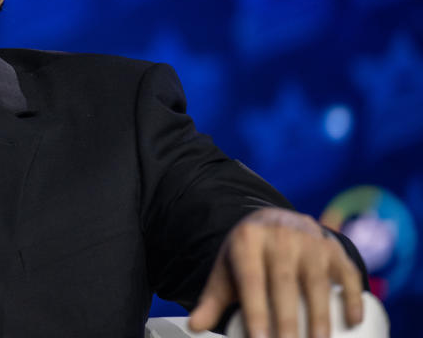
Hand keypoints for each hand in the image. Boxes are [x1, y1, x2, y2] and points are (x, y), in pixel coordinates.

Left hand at [187, 208, 363, 337]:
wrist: (274, 221)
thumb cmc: (248, 254)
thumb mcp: (227, 270)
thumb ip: (212, 300)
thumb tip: (194, 326)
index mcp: (247, 241)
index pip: (251, 281)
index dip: (256, 312)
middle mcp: (279, 237)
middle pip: (284, 285)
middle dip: (287, 323)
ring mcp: (309, 240)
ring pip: (316, 282)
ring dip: (320, 318)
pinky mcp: (333, 247)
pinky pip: (346, 273)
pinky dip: (353, 297)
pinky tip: (352, 321)